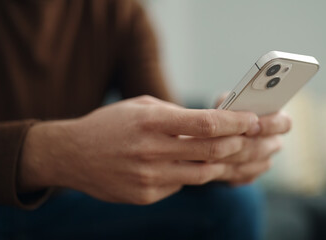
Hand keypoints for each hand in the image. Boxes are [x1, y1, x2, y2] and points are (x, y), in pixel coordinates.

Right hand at [19, 96, 260, 204]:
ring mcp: (148, 177)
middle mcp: (150, 151)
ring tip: (233, 154)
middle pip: (211, 150)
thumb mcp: (141, 106)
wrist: (73, 154)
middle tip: (253, 139)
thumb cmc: (110, 124)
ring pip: (202, 174)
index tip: (252, 120)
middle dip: (240, 144)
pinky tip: (192, 166)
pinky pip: (181, 186)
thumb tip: (211, 123)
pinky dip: (192, 175)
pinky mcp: (145, 196)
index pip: (206, 123)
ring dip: (223, 163)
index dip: (235, 122)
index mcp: (151, 121)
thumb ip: (176, 114)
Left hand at [213, 93, 291, 184]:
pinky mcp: (249, 175)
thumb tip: (233, 110)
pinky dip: (229, 170)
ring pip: (255, 163)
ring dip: (235, 157)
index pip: (285, 123)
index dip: (271, 124)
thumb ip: (234, 104)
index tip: (255, 122)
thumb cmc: (224, 111)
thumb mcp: (227, 102)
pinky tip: (215, 163)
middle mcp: (274, 142)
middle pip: (271, 146)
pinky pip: (243, 176)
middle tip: (231, 139)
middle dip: (250, 142)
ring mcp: (263, 160)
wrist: (212, 132)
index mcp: (276, 119)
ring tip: (217, 152)